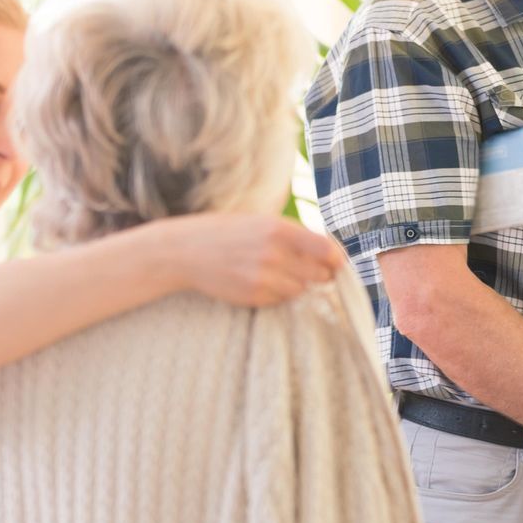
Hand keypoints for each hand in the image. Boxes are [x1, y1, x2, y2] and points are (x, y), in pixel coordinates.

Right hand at [166, 214, 344, 305]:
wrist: (185, 250)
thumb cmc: (229, 233)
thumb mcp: (262, 222)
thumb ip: (296, 235)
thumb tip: (333, 253)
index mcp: (279, 229)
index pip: (327, 250)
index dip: (337, 260)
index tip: (337, 263)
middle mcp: (273, 253)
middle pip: (320, 274)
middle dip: (320, 274)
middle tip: (308, 269)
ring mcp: (263, 277)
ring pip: (301, 289)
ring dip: (297, 284)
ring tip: (276, 272)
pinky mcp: (253, 296)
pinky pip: (281, 300)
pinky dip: (278, 294)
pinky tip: (260, 281)